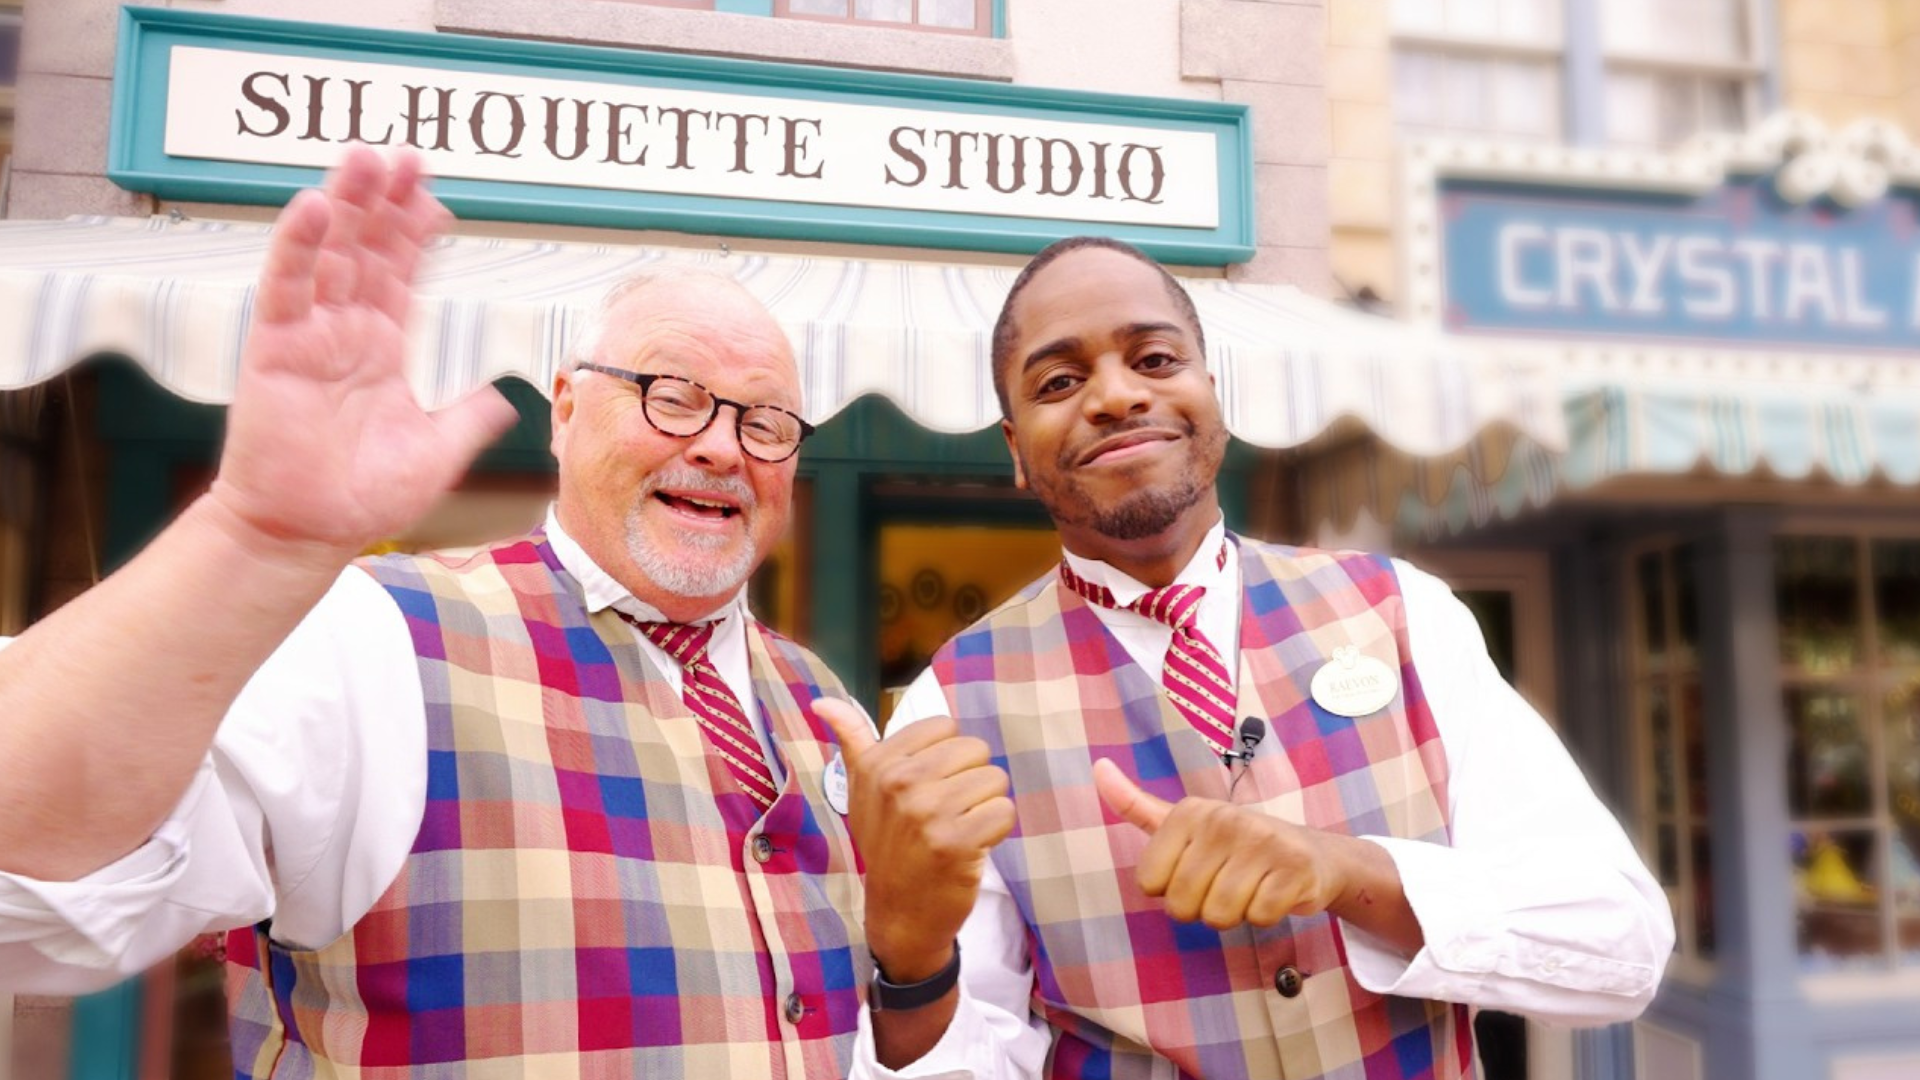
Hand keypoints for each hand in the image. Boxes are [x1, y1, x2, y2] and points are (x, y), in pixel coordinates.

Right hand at [208, 146, 516, 563]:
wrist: (307, 533)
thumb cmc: (362, 498)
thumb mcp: (437, 452)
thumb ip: (469, 418)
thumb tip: (505, 397)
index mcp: (381, 348)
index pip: (402, 275)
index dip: (416, 236)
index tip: (436, 197)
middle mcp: (345, 332)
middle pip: (367, 251)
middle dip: (385, 203)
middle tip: (404, 154)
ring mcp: (308, 336)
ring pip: (329, 255)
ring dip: (346, 205)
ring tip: (364, 157)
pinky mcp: (273, 349)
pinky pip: (284, 288)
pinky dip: (296, 247)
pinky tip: (312, 206)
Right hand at [815, 699, 1015, 981]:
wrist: (897, 911)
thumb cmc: (886, 843)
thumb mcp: (860, 789)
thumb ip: (852, 739)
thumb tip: (822, 701)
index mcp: (879, 763)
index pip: (946, 727)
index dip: (947, 758)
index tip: (929, 786)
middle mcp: (900, 782)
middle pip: (975, 749)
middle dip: (970, 779)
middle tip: (948, 812)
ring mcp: (927, 813)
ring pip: (994, 779)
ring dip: (986, 806)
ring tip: (960, 828)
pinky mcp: (955, 842)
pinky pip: (1004, 811)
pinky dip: (997, 830)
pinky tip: (972, 846)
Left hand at [1094, 758, 1347, 930]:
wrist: (1311, 854)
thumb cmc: (1235, 846)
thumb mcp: (1183, 824)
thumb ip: (1135, 805)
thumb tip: (1098, 768)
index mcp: (1189, 811)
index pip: (1151, 883)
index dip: (1171, 891)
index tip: (1194, 871)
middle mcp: (1224, 818)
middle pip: (1183, 904)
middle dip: (1201, 909)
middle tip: (1224, 885)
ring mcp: (1263, 841)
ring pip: (1220, 915)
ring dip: (1234, 915)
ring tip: (1249, 889)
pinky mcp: (1295, 867)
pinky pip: (1259, 918)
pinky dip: (1265, 915)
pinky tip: (1274, 892)